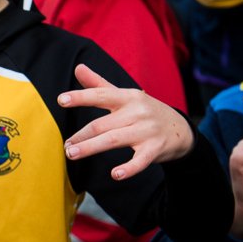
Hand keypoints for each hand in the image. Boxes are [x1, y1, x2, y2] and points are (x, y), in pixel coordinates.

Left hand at [59, 64, 193, 179]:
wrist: (181, 130)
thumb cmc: (145, 112)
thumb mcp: (125, 96)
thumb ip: (100, 85)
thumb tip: (78, 67)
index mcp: (128, 97)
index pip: (101, 95)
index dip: (81, 97)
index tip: (61, 100)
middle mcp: (137, 112)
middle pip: (102, 124)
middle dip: (81, 135)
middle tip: (65, 146)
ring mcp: (147, 131)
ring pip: (114, 140)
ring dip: (91, 148)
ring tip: (72, 154)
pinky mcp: (155, 149)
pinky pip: (140, 160)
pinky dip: (129, 168)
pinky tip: (115, 174)